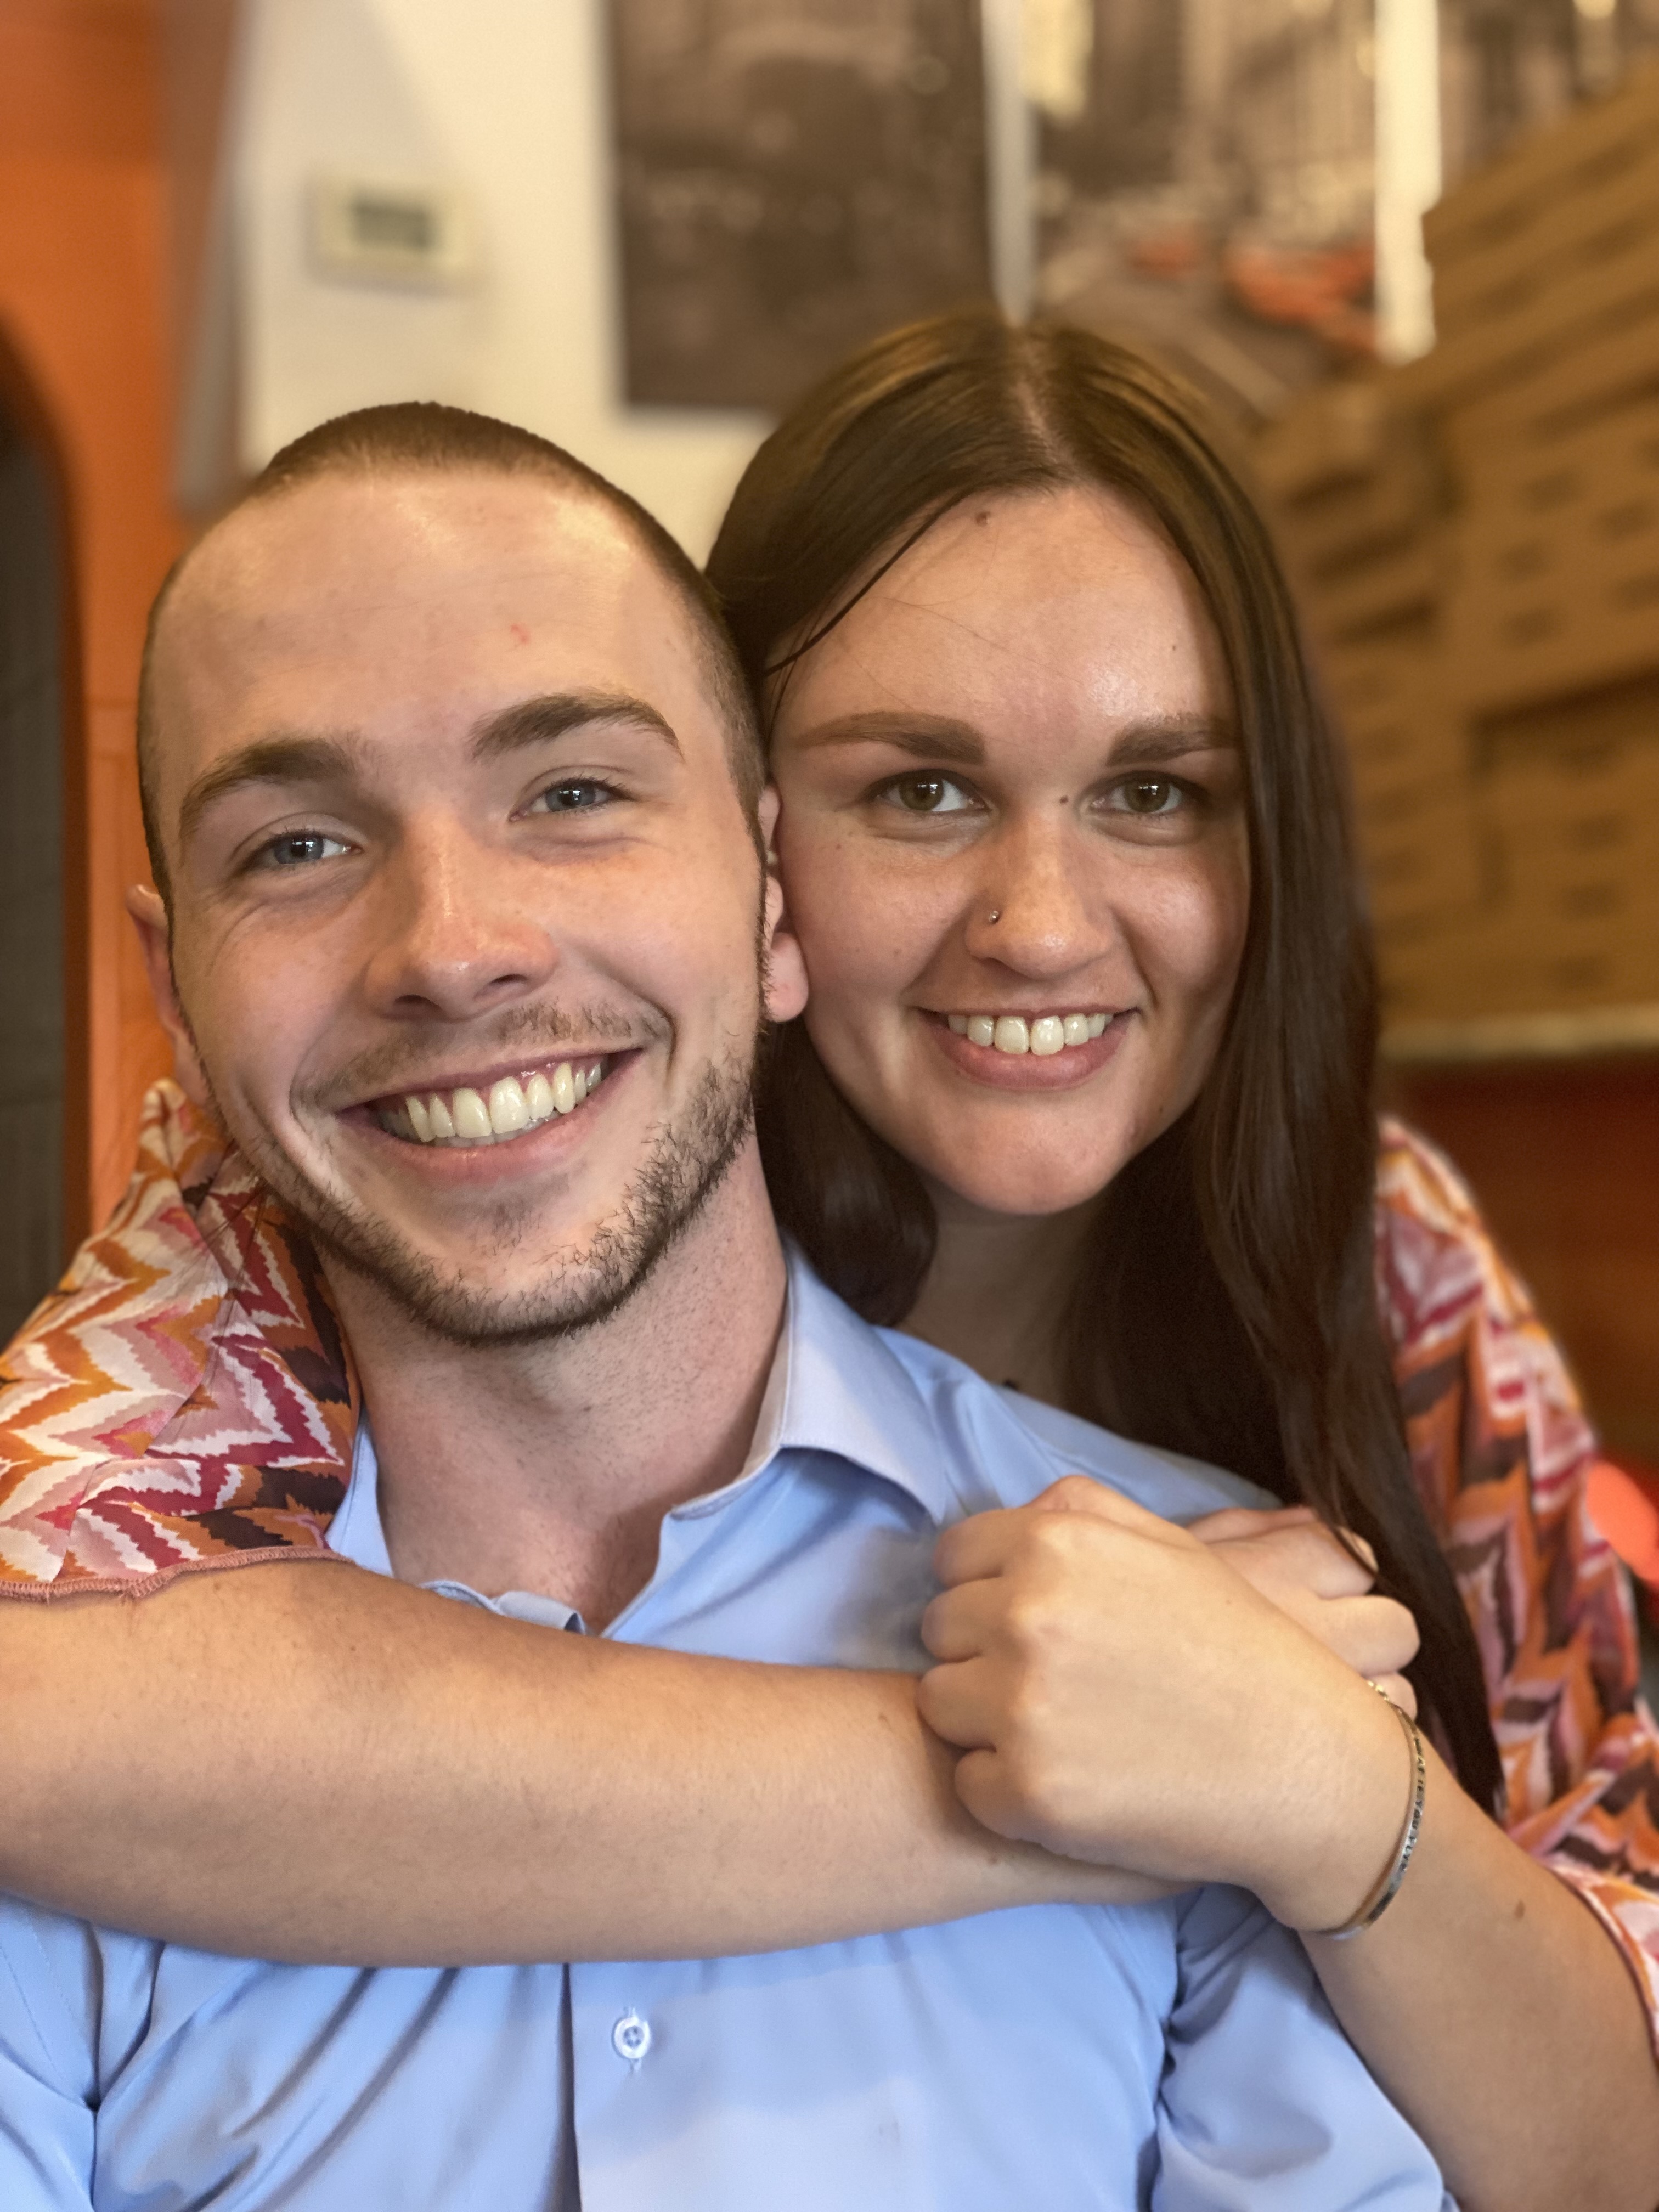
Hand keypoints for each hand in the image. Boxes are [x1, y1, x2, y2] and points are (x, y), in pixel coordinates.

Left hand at [916, 1477, 1419, 1931]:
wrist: (1304, 1764)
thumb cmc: (1239, 1651)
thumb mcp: (1168, 1546)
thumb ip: (1078, 1515)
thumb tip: (1011, 1517)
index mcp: (1051, 1544)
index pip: (951, 1560)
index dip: (985, 1593)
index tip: (1029, 1626)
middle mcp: (1023, 1614)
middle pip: (939, 1633)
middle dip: (983, 1655)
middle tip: (1056, 1686)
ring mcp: (1019, 1706)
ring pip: (939, 1707)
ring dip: (985, 1724)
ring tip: (1063, 1733)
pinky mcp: (1025, 1792)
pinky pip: (968, 1784)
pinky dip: (1007, 1792)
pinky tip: (1071, 1785)